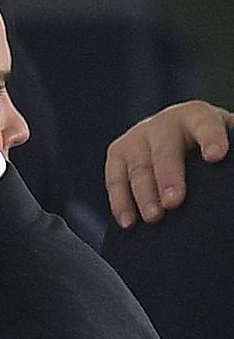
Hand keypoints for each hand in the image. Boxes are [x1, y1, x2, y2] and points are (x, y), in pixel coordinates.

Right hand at [106, 100, 233, 227]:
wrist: (175, 138)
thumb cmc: (206, 149)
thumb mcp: (225, 143)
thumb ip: (232, 153)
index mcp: (197, 116)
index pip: (205, 125)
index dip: (211, 139)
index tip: (216, 157)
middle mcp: (164, 123)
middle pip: (165, 151)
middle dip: (169, 177)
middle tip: (174, 202)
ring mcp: (137, 138)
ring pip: (139, 168)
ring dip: (145, 195)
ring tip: (155, 217)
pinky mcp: (117, 154)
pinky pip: (115, 181)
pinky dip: (121, 203)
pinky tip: (129, 222)